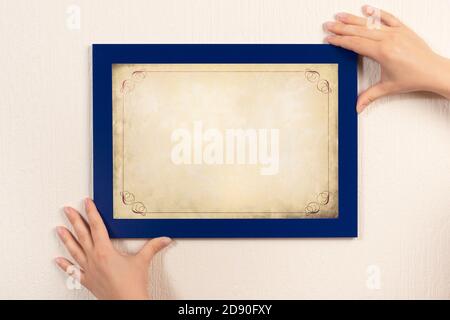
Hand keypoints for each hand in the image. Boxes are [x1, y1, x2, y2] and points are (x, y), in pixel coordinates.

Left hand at [55, 198, 171, 299]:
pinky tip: (58, 260)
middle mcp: (94, 259)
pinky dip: (65, 266)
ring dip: (66, 239)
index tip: (86, 203)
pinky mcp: (88, 281)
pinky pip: (74, 272)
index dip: (91, 213)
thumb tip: (164, 239)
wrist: (127, 303)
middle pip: (82, 235)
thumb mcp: (143, 261)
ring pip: (74, 251)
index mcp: (105, 251)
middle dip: (75, 221)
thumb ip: (153, 247)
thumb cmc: (132, 285)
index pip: (97, 227)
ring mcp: (89, 270)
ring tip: (59, 229)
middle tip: (67, 210)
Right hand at [324, 5, 449, 111]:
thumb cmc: (414, 77)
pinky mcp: (403, 29)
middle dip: (341, 28)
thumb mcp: (387, 87)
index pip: (355, 44)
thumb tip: (357, 106)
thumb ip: (369, 96)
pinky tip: (366, 9)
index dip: (340, 41)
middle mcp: (388, 39)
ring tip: (340, 16)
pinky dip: (375, 13)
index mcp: (382, 52)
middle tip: (328, 26)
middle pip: (358, 31)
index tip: (330, 39)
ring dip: (353, 19)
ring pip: (369, 23)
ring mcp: (396, 32)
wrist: (433, 71)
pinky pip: (387, 17)